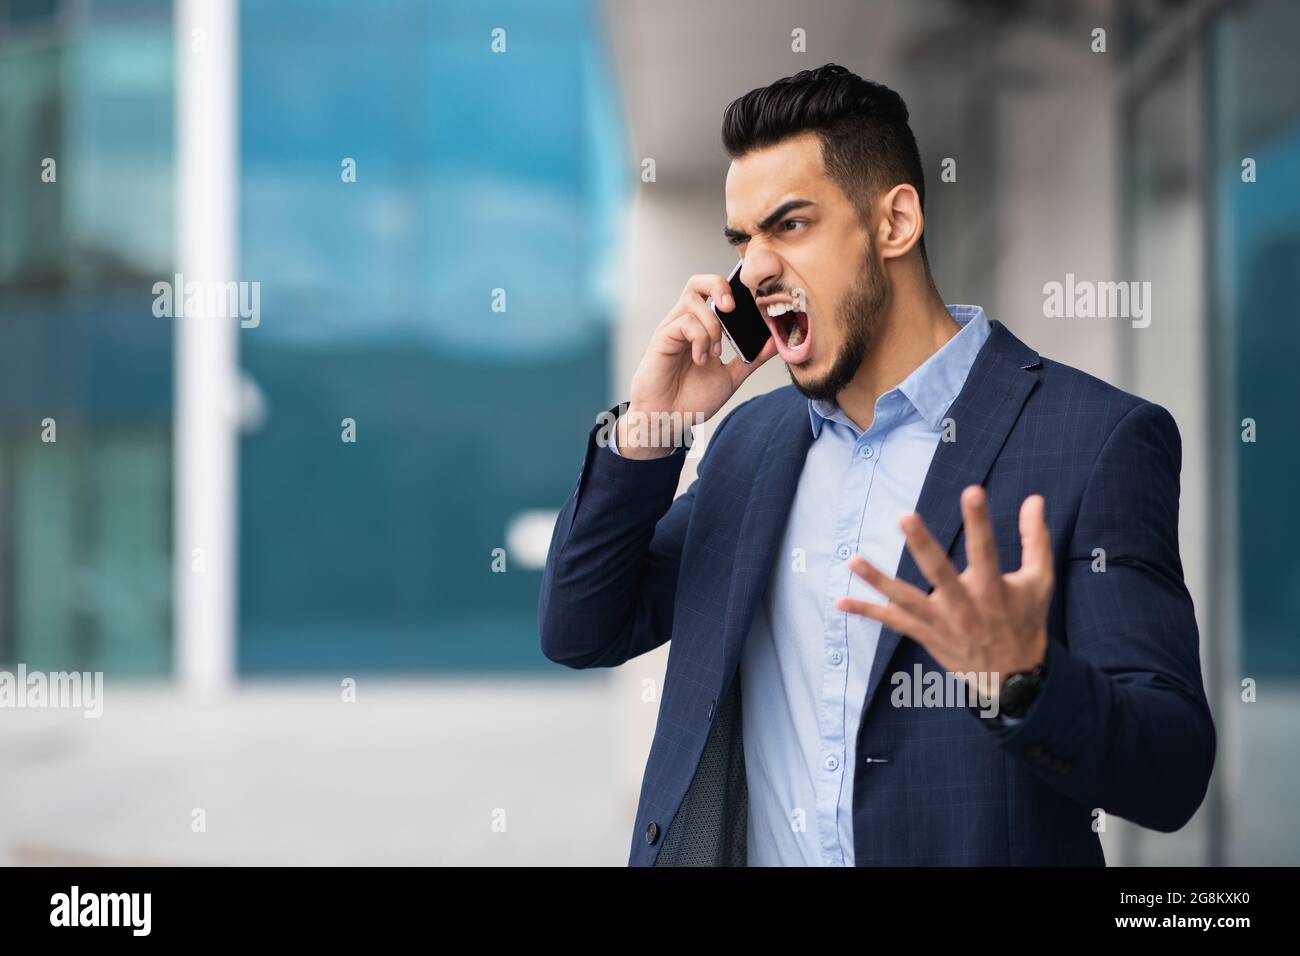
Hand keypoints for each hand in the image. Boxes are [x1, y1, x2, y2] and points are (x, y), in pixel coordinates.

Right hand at [619, 274, 776, 458]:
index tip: (751, 306)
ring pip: (693, 299)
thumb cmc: (692, 400)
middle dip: (719, 286)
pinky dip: (700, 339)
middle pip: (698, 282)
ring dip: (712, 325)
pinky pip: (685, 322)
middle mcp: (685, 323)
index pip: (714, 292)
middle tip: (732, 308)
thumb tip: (776, 341)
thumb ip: (752, 358)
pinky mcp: (662, 339)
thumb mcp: (731, 377)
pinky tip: (701, 360)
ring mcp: (672, 329)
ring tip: (715, 353)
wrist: (669, 421)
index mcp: (701, 328)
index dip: (733, 289)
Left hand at [834, 486, 1051, 693]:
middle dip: (922, 545)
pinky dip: (866, 611)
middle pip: (940, 572)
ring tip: (853, 560)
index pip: (986, 549)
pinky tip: (840, 601)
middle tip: (905, 516)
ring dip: (878, 581)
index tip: (972, 491)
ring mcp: (941, 623)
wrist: (1015, 677)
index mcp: (993, 589)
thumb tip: (1034, 498)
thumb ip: (1035, 538)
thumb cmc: (1026, 619)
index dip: (979, 521)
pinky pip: (892, 622)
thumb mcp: (1039, 580)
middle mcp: (965, 606)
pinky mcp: (926, 635)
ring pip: (906, 600)